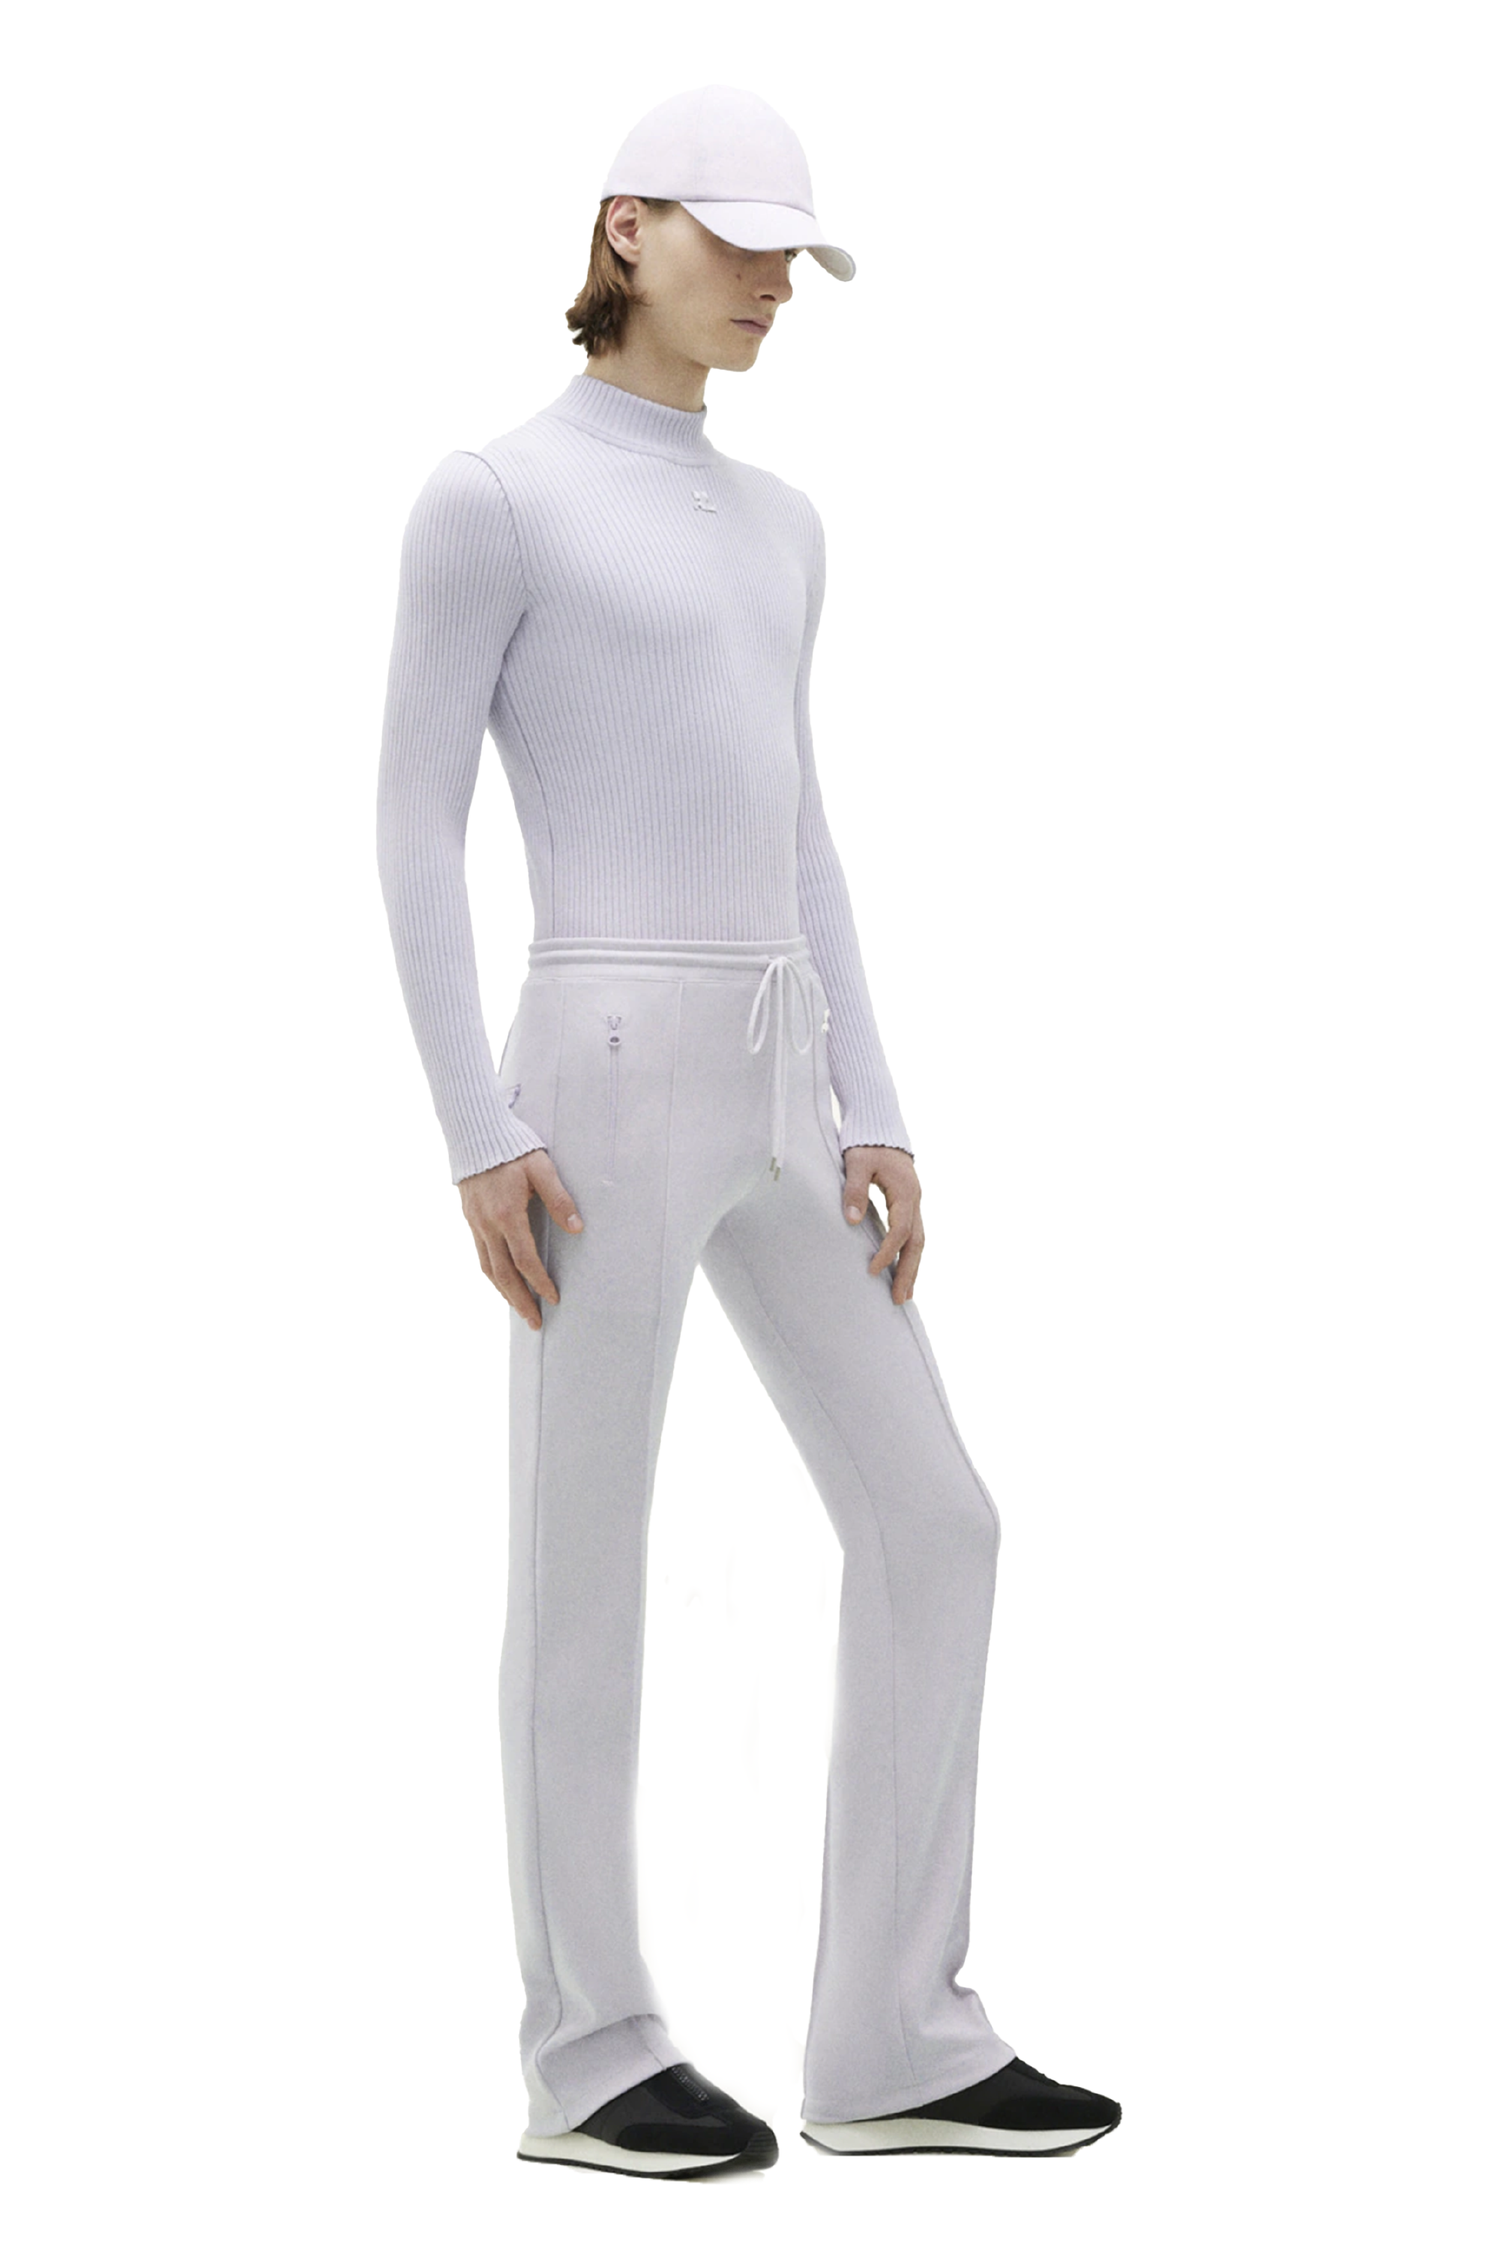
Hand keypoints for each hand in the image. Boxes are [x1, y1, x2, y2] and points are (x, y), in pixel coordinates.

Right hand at [458, 1151, 583, 1329]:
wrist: (475, 1133)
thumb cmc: (514, 1148)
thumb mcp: (542, 1168)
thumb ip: (559, 1199)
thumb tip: (577, 1228)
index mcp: (507, 1214)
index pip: (525, 1259)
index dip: (540, 1282)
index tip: (553, 1298)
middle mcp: (487, 1224)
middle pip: (502, 1273)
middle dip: (520, 1300)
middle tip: (535, 1323)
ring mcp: (475, 1222)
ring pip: (487, 1268)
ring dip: (504, 1292)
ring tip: (520, 1309)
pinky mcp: (469, 1218)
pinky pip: (480, 1254)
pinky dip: (492, 1274)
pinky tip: (503, 1281)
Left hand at [841, 1146, 923, 1303]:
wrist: (880, 1127)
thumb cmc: (866, 1143)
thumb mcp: (856, 1162)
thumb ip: (854, 1190)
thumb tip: (852, 1220)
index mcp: (905, 1191)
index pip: (900, 1230)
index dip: (887, 1252)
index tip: (872, 1270)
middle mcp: (915, 1199)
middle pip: (917, 1242)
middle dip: (909, 1272)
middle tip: (900, 1299)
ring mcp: (915, 1202)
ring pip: (919, 1241)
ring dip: (911, 1268)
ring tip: (904, 1295)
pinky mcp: (908, 1204)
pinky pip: (913, 1235)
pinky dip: (908, 1255)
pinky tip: (901, 1271)